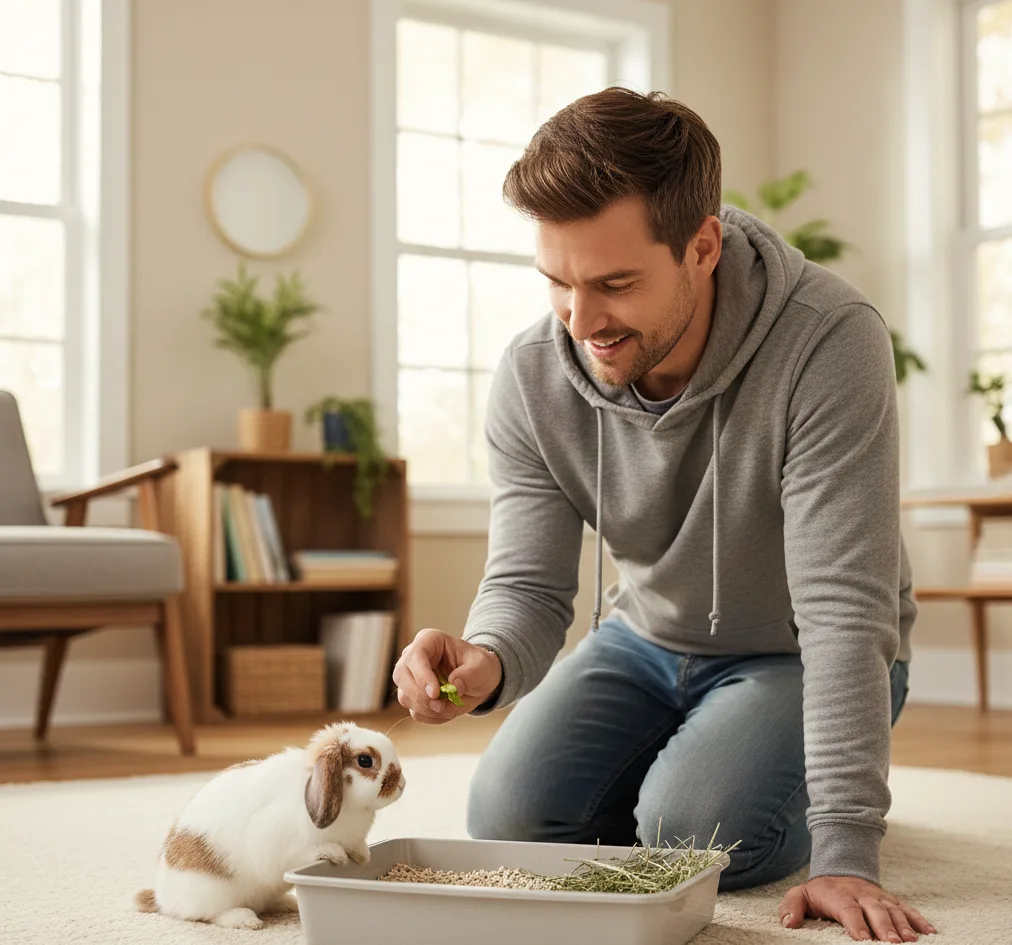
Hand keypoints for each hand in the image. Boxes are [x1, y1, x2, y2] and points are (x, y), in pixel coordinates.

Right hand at [392, 629, 502, 724]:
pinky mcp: (415, 696)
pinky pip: (415, 711)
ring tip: (450, 708)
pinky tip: (447, 711)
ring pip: (405, 696)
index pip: (415, 656)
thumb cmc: (480, 666)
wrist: (480, 680)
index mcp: (429, 640)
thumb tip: (454, 686)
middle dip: (420, 696)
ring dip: (427, 709)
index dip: (422, 676)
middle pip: (401, 676)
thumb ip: (470, 674)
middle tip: (441, 705)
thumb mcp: (482, 665)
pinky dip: (431, 716)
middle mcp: (414, 657)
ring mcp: (411, 678)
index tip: (436, 693)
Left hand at [779, 876, 935, 940]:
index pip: (847, 910)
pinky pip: (907, 908)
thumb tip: (789, 924)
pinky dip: (919, 919)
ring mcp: (878, 897)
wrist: (838, 869)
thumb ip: (791, 907)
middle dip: (884, 927)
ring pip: (893, 910)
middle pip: (875, 910)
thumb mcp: (799, 895)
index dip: (855, 924)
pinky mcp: (891, 900)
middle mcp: (861, 895)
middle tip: (893, 944)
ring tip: (912, 942)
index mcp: (838, 895)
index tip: (862, 939)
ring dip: (904, 925)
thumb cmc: (819, 892)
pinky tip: (931, 932)